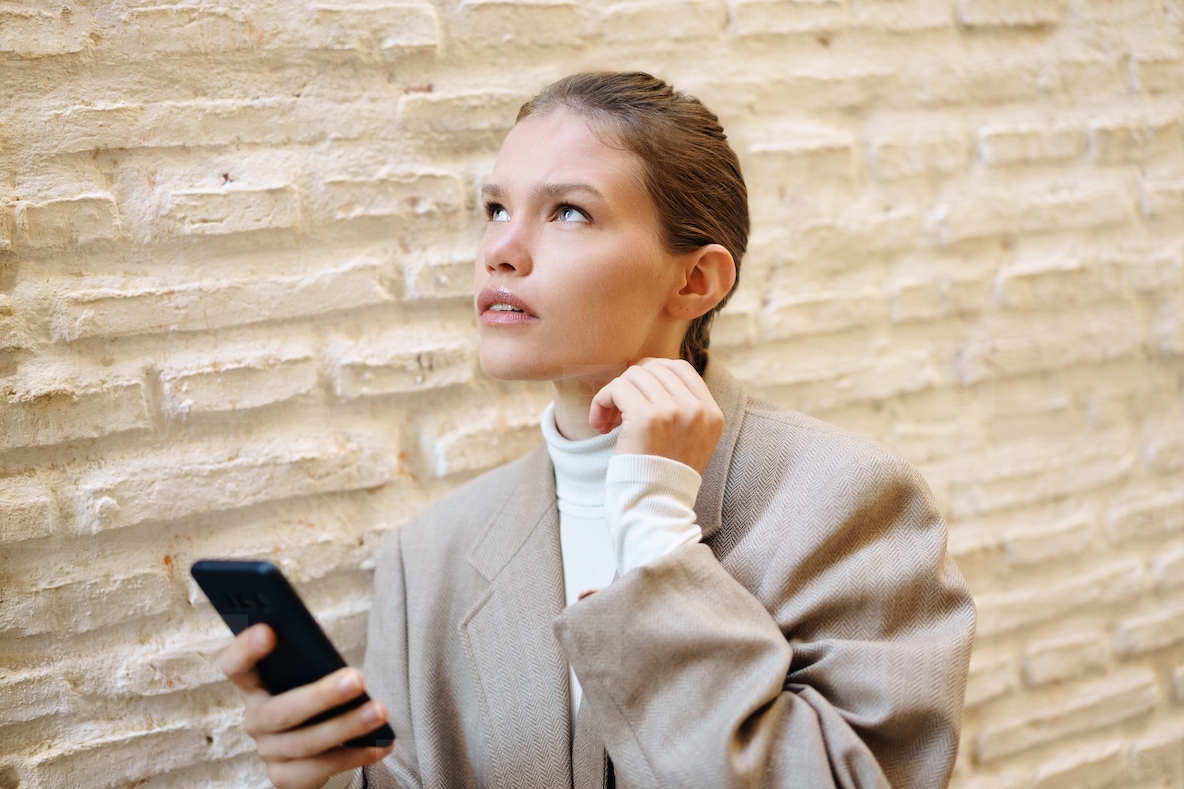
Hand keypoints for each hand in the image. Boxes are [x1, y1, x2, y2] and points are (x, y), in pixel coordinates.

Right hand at [218, 624, 394, 788]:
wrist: (312, 747)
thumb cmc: (314, 695)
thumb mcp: (308, 676)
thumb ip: (313, 666)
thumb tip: (343, 666)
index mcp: (255, 684)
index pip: (235, 665)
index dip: (246, 649)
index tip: (269, 631)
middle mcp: (255, 719)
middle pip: (280, 711)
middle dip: (322, 695)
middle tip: (357, 680)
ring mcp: (268, 751)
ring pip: (305, 743)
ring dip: (346, 726)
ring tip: (379, 712)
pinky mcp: (284, 777)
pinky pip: (320, 768)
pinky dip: (355, 755)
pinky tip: (381, 744)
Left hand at [589, 357, 723, 474]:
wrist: (654, 509)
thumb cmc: (662, 477)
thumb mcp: (689, 441)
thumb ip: (682, 409)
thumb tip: (649, 370)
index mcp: (712, 413)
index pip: (680, 368)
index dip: (652, 373)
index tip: (634, 394)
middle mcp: (697, 409)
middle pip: (654, 368)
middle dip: (630, 384)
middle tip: (617, 411)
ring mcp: (674, 411)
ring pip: (633, 375)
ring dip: (613, 394)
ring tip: (607, 422)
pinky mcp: (647, 418)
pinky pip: (617, 388)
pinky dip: (602, 401)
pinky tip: (600, 424)